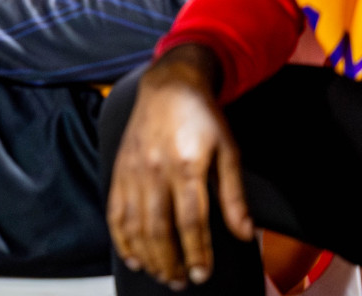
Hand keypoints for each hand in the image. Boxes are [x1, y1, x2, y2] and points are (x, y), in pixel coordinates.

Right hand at [108, 48, 253, 289]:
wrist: (168, 85)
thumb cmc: (202, 118)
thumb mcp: (229, 151)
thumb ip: (234, 195)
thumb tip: (246, 234)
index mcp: (186, 166)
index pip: (191, 221)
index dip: (197, 253)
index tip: (202, 274)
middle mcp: (155, 170)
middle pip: (159, 228)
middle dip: (170, 261)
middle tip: (181, 282)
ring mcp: (133, 171)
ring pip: (135, 223)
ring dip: (148, 255)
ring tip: (161, 274)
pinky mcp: (119, 169)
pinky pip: (115, 210)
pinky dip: (121, 237)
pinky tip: (133, 255)